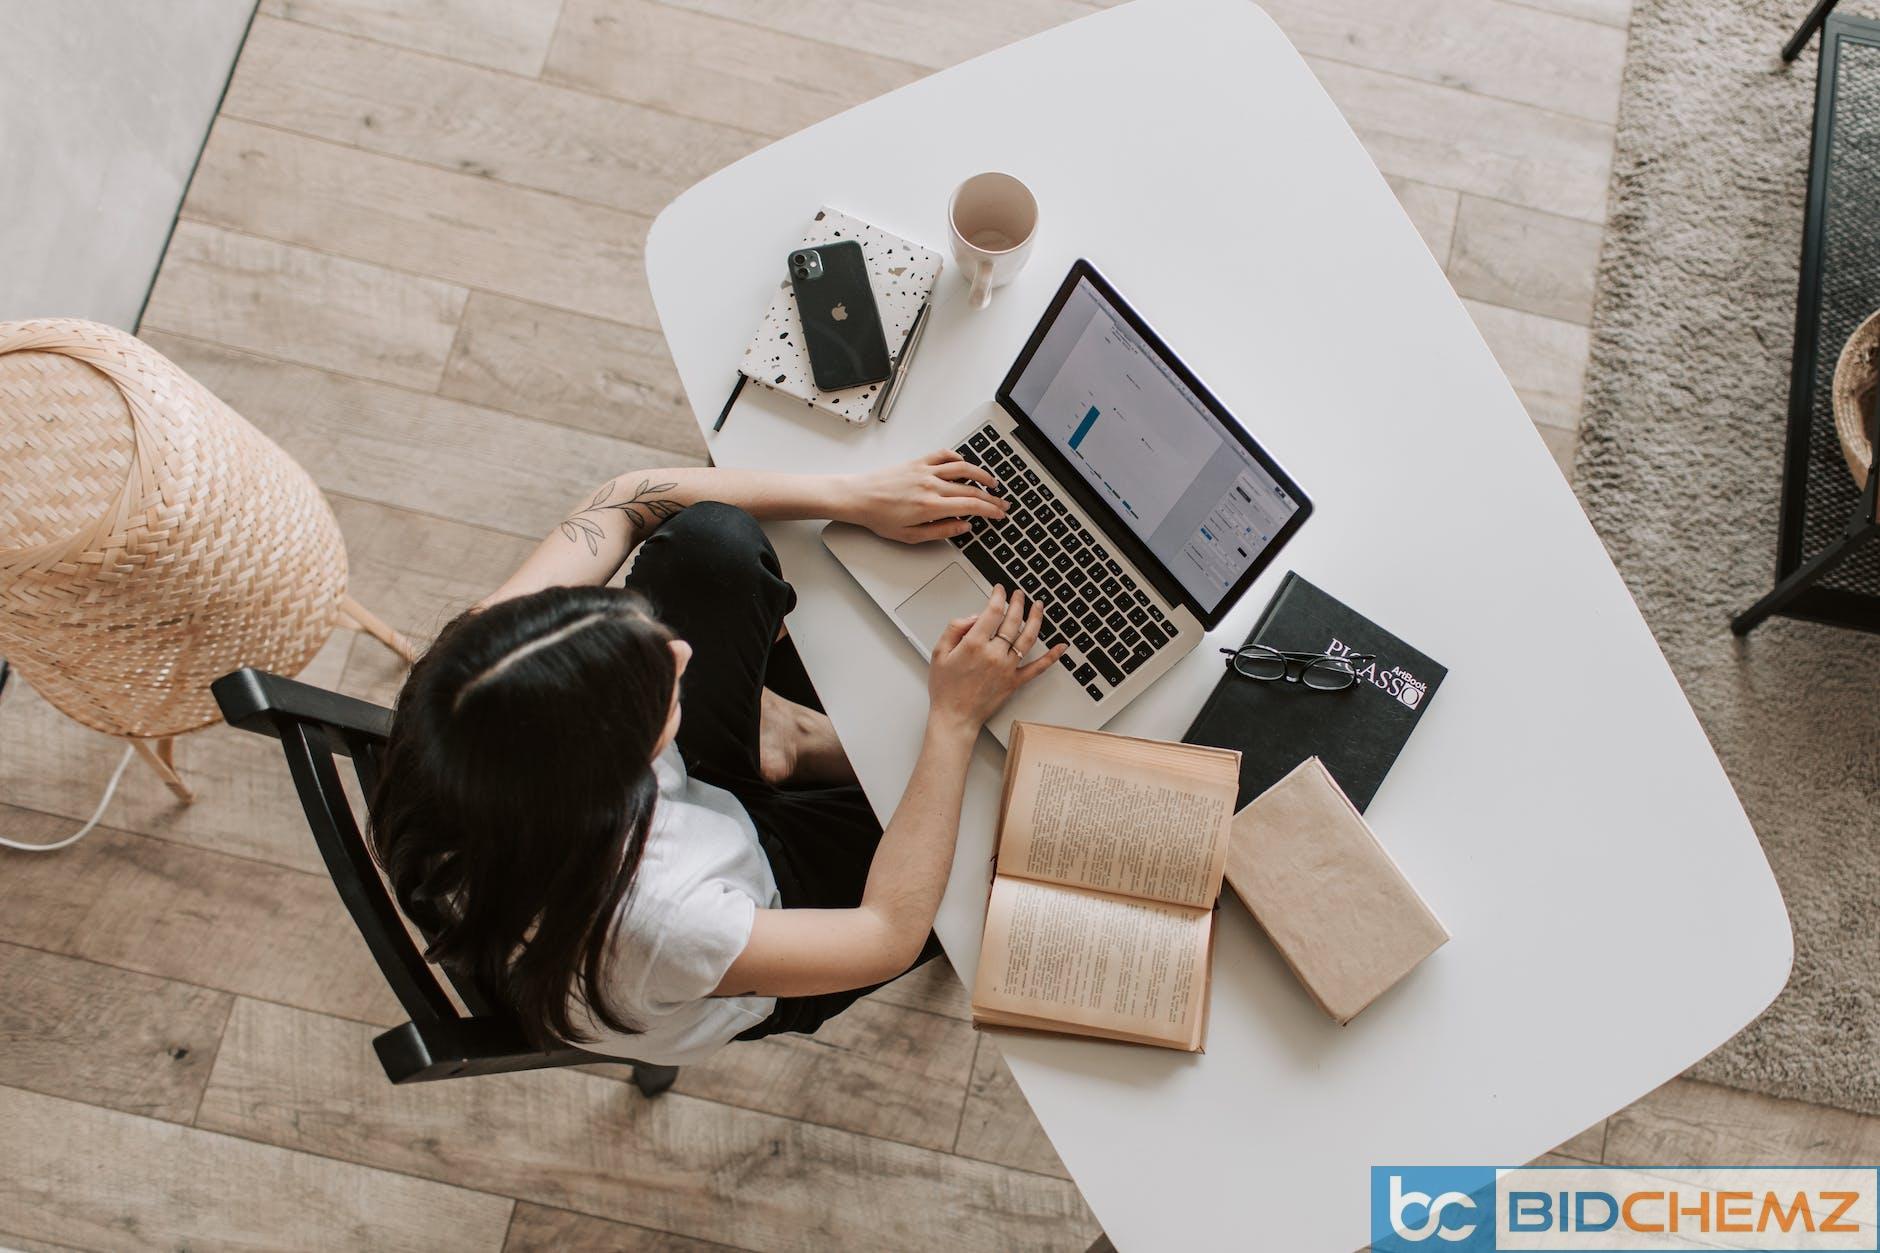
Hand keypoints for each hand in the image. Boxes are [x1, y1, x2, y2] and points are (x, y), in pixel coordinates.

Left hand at [840, 450, 1007, 542]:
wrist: (858, 497)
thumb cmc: (879, 517)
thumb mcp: (910, 536)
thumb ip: (940, 531)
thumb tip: (963, 527)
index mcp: (931, 506)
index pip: (971, 506)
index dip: (990, 510)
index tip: (999, 514)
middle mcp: (931, 485)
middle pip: (971, 488)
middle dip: (991, 497)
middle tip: (1001, 503)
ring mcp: (925, 471)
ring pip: (962, 468)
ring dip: (981, 474)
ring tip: (991, 482)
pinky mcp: (917, 462)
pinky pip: (943, 455)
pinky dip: (958, 458)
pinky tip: (964, 464)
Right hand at [927, 586, 1065, 733]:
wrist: (954, 717)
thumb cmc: (945, 688)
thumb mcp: (939, 652)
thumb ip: (955, 628)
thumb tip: (974, 617)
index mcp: (974, 644)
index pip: (993, 611)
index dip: (998, 596)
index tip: (999, 590)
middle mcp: (994, 654)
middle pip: (1012, 620)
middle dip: (1017, 602)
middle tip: (1019, 594)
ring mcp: (1007, 668)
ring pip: (1028, 638)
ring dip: (1036, 618)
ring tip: (1038, 606)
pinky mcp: (1015, 681)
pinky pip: (1037, 667)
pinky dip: (1051, 657)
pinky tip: (1061, 647)